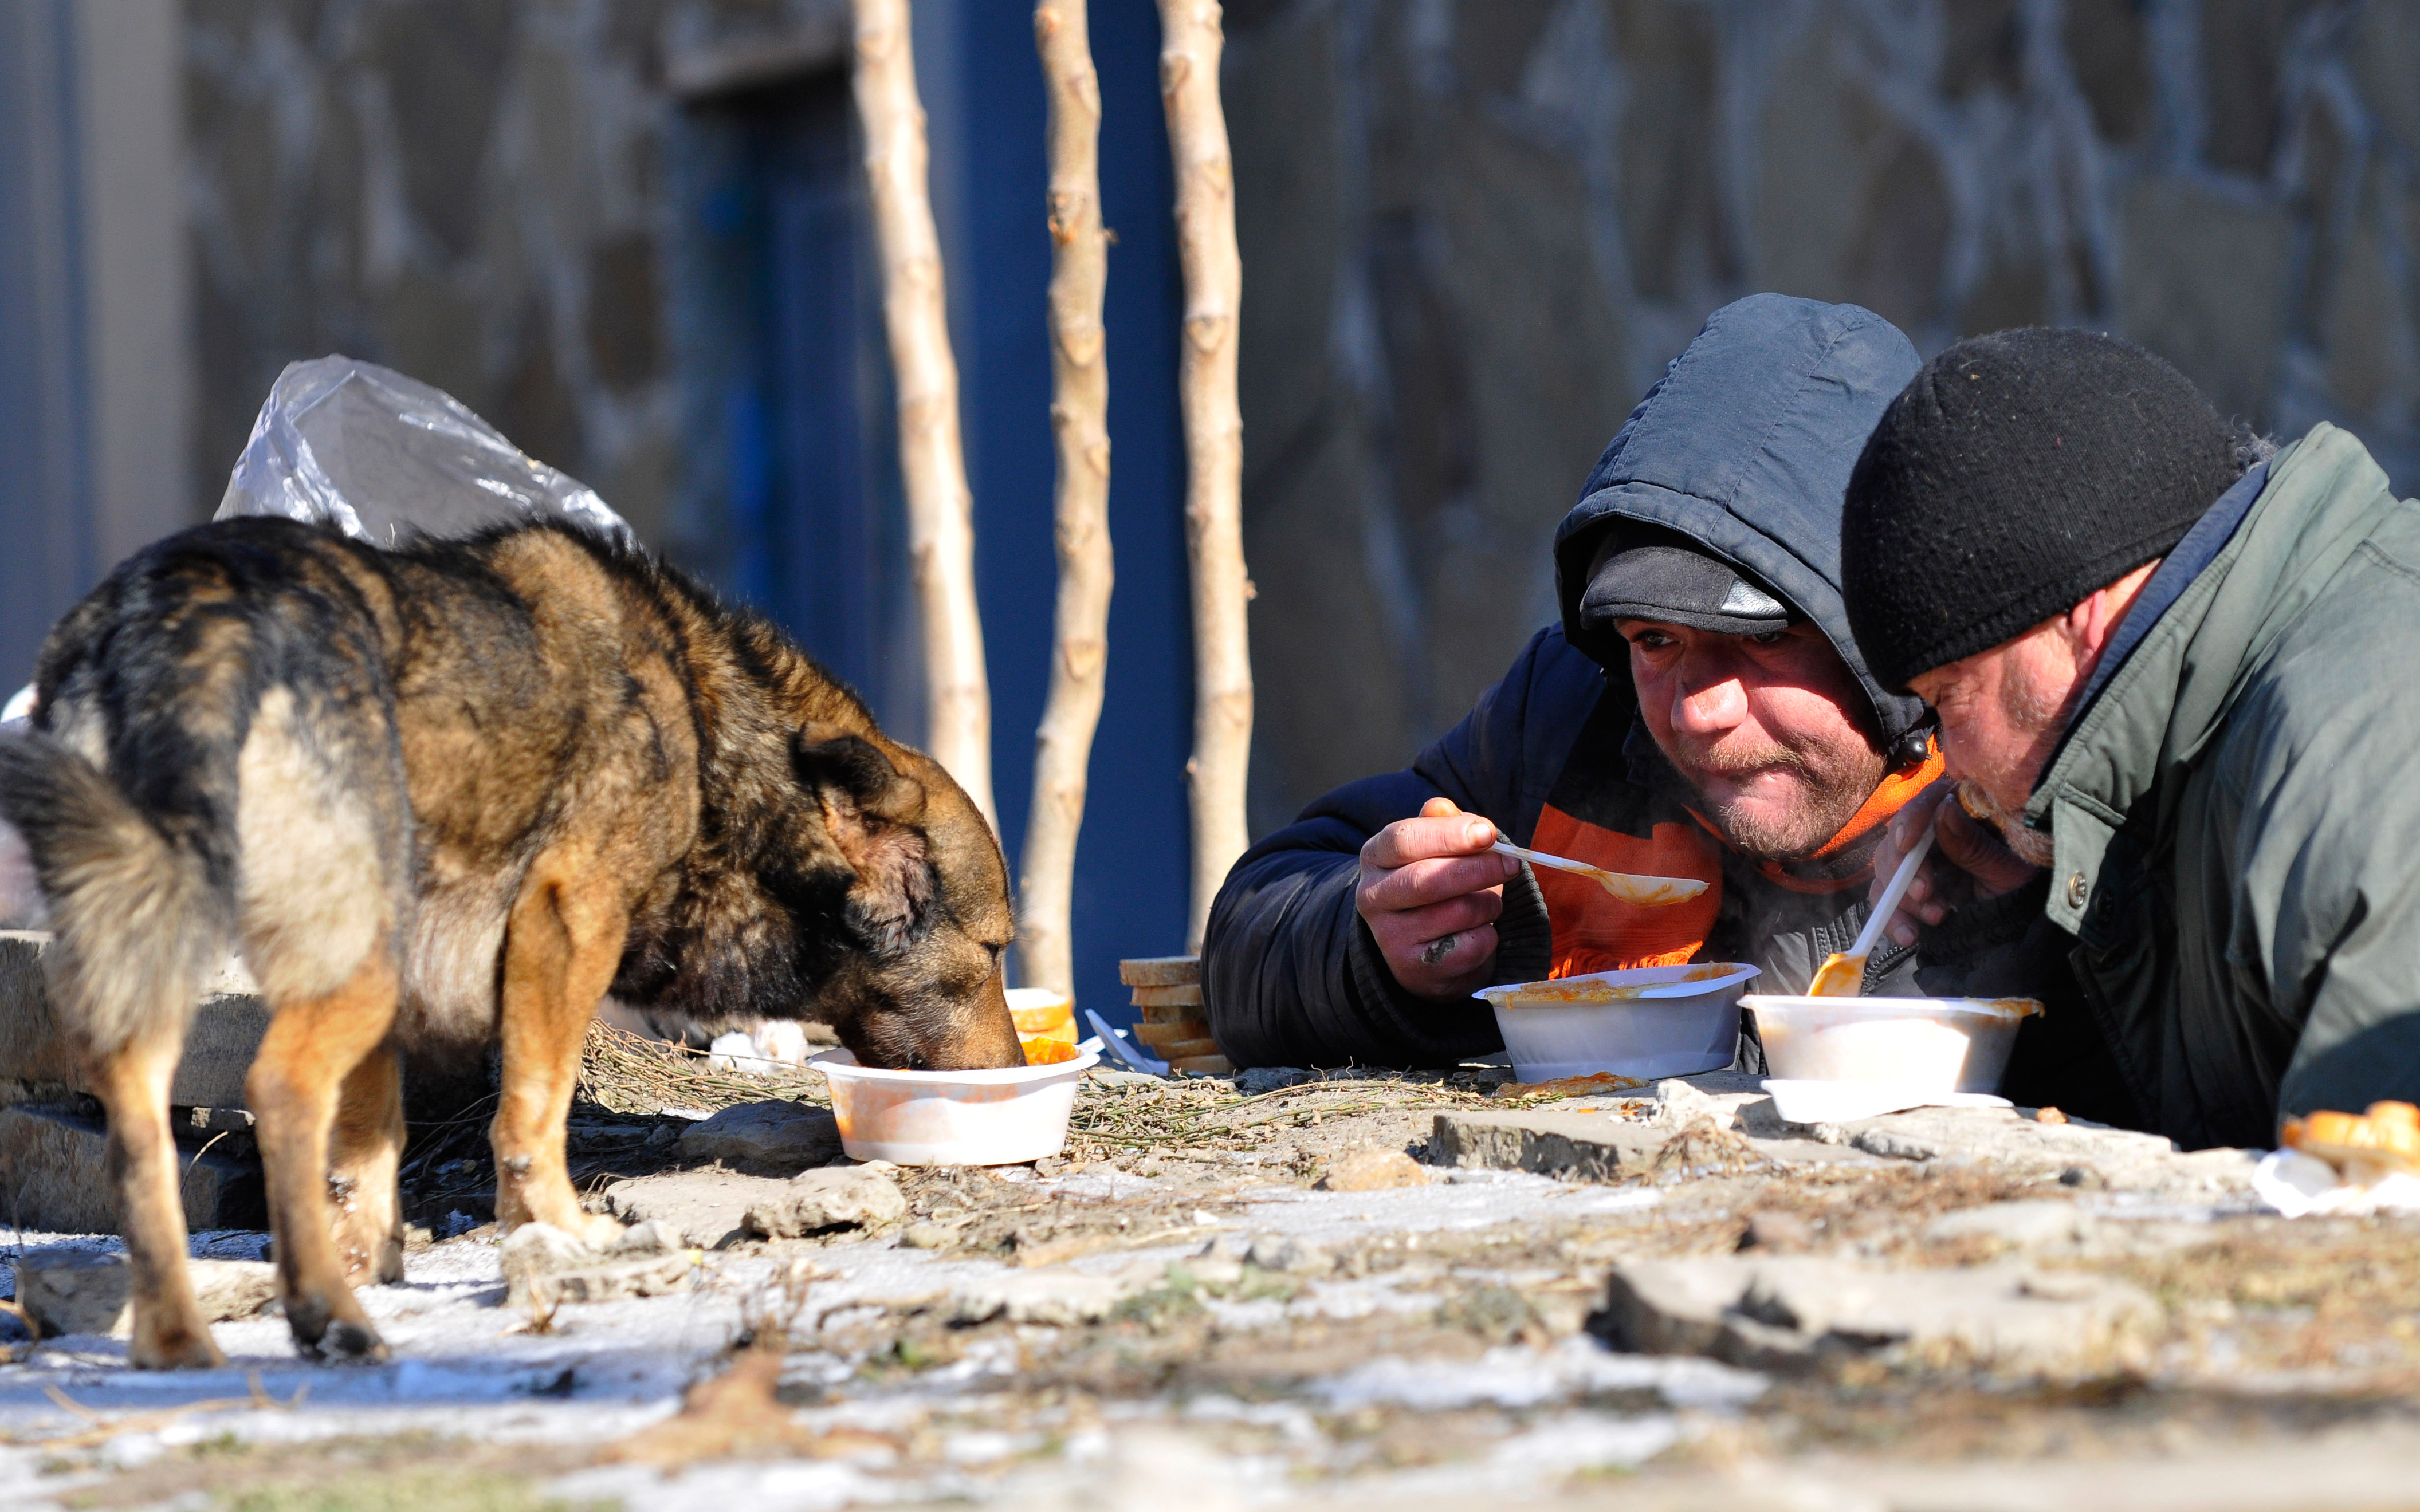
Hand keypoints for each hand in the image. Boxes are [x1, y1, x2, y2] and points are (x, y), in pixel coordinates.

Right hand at [1356, 796, 1521, 998]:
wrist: (1422, 947)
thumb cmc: (1435, 883)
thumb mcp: (1436, 847)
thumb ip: (1443, 823)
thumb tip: (1443, 808)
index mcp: (1375, 857)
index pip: (1403, 840)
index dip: (1448, 834)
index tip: (1488, 833)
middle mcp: (1373, 897)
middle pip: (1427, 879)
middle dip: (1478, 869)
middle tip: (1510, 864)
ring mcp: (1390, 937)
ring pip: (1455, 913)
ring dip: (1488, 904)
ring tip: (1490, 903)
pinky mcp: (1415, 970)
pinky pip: (1469, 948)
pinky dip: (1488, 936)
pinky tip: (1481, 932)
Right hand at [1872, 779, 2043, 947]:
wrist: (2025, 925)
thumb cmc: (2027, 887)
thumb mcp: (2008, 868)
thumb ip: (1974, 844)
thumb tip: (1944, 809)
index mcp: (1965, 813)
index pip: (1930, 799)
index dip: (1912, 818)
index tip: (1906, 844)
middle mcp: (1936, 831)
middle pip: (1900, 836)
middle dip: (1907, 869)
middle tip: (1924, 894)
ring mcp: (1921, 860)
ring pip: (1888, 868)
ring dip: (1902, 897)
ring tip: (1937, 918)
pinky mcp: (1911, 887)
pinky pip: (1886, 897)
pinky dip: (1892, 917)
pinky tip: (1907, 935)